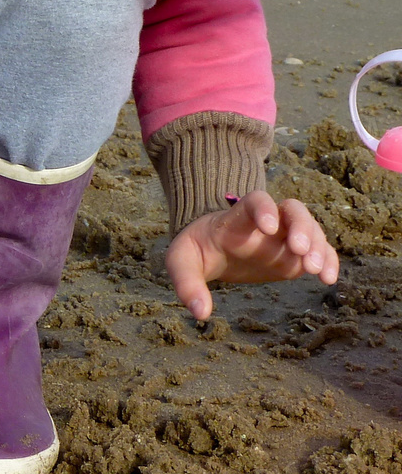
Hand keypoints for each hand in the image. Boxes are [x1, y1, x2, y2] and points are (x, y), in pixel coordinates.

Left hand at [164, 191, 338, 321]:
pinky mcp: (296, 254)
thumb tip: (200, 312)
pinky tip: (328, 279)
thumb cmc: (199, 250)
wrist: (213, 248)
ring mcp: (284, 236)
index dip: (264, 208)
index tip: (268, 227)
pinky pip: (320, 250)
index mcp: (237, 218)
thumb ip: (186, 283)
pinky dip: (329, 260)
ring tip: (317, 271)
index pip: (254, 200)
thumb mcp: (182, 261)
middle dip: (301, 226)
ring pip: (310, 227)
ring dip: (318, 245)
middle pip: (292, 209)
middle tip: (300, 250)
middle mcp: (266, 222)